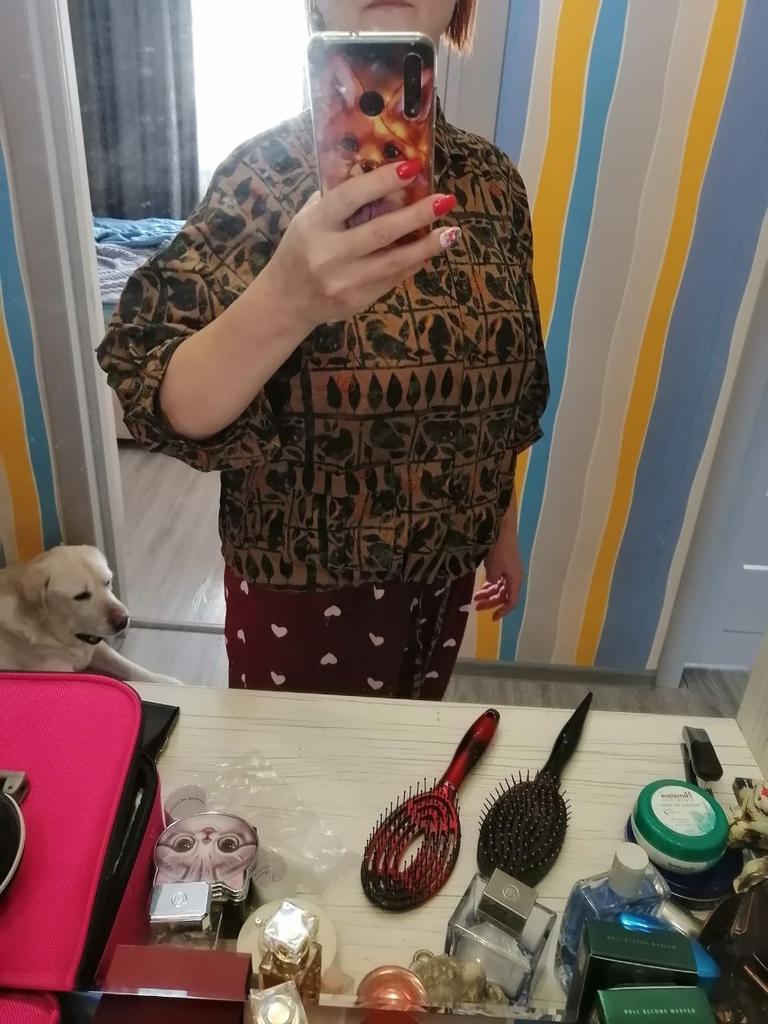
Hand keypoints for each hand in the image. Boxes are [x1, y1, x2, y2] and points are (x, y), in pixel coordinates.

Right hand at [261, 159, 459, 332]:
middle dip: (417, 214)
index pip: (350, 197)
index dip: (382, 181)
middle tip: (445, 200)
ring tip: (452, 232)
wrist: (286, 302)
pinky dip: (413, 263)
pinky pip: (393, 279)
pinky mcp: (358, 301)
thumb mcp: (308, 219)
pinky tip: (430, 251)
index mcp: (314, 225)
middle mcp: (329, 254)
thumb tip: (379, 175)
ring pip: (394, 261)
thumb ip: (337, 200)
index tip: (412, 168)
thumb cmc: (300, 250)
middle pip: (380, 232)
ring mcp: (345, 281)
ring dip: (426, 246)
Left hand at [474, 515, 524, 621]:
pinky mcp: (503, 564)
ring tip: (476, 596)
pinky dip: (489, 584)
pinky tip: (481, 586)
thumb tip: (490, 585)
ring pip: (499, 588)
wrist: (501, 530)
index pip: (511, 602)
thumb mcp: (494, 569)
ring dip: (488, 593)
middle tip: (476, 606)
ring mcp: (508, 570)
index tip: (492, 618)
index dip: (503, 611)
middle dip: (491, 602)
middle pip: (504, 596)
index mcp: (515, 580)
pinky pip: (497, 579)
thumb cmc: (499, 551)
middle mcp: (513, 577)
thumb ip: (492, 581)